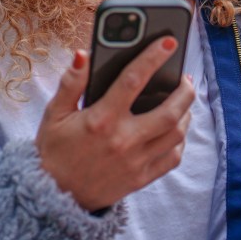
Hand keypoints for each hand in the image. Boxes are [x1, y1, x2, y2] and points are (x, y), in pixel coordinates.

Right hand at [35, 40, 195, 211]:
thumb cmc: (54, 151)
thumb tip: (84, 53)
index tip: (169, 41)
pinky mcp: (141, 178)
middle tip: (186, 77)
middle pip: (170, 111)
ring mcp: (136, 161)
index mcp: (101, 119)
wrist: (54, 198)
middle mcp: (123, 140)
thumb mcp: (54, 114)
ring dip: (186, 113)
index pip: (133, 80)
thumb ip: (71, 82)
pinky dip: (180, 141)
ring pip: (177, 134)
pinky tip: (176, 129)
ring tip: (183, 100)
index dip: (153, 57)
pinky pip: (172, 158)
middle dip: (185, 90)